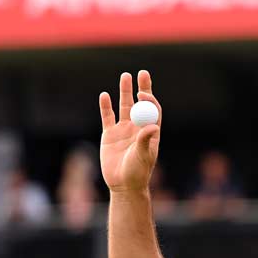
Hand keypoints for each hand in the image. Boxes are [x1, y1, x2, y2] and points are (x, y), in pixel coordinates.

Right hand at [99, 70, 160, 194]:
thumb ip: (145, 141)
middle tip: (142, 72)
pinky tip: (104, 95)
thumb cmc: (137, 172)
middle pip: (140, 103)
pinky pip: (107, 117)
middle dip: (142, 88)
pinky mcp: (109, 135)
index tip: (142, 93)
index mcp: (150, 131)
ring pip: (124, 106)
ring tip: (125, 76)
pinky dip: (105, 106)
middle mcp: (138, 127)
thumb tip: (152, 126)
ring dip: (125, 91)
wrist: (122, 185)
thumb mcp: (143, 157)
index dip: (149, 100)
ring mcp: (123, 130)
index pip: (152, 110)